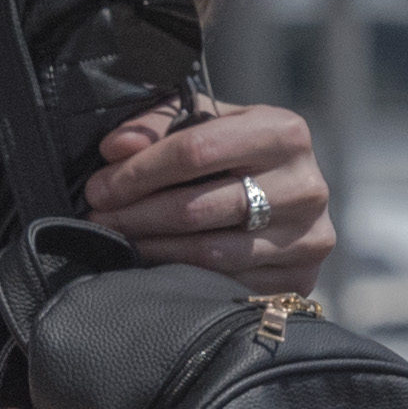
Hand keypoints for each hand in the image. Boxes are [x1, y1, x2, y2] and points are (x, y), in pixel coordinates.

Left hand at [85, 101, 336, 283]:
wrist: (292, 198)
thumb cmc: (238, 154)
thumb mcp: (206, 124)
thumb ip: (158, 124)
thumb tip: (117, 147)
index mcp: (283, 131)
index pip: (197, 150)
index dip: (139, 171)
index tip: (100, 187)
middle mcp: (305, 185)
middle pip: (198, 207)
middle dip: (136, 213)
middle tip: (99, 218)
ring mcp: (308, 237)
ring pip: (209, 252)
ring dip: (152, 248)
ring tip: (120, 240)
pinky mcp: (303, 278)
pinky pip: (227, 284)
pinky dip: (182, 276)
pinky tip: (155, 264)